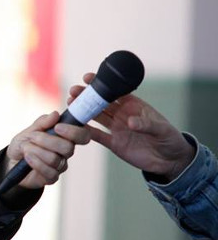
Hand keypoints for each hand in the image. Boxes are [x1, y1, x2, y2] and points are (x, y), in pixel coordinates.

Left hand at [4, 111, 90, 189]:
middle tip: (32, 137)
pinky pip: (49, 172)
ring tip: (26, 148)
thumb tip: (55, 114)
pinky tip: (27, 158)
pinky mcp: (52, 178)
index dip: (74, 131)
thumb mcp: (30, 130)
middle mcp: (66, 152)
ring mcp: (60, 166)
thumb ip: (42, 122)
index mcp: (65, 137)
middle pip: (68, 148)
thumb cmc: (24, 143)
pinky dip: (35, 162)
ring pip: (55, 159)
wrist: (11, 161)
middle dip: (47, 140)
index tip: (57, 127)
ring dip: (36, 151)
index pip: (83, 135)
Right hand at [68, 73, 194, 180]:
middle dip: (86, 95)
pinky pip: (97, 136)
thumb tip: (130, 122)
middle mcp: (122, 114)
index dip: (101, 84)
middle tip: (74, 91)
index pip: (115, 91)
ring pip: (96, 116)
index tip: (89, 78)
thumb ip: (146, 124)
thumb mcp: (161, 129)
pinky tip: (75, 126)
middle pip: (101, 102)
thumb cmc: (169, 139)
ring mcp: (116, 128)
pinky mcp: (113, 143)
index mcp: (133, 105)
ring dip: (83, 110)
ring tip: (71, 104)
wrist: (170, 161)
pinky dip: (86, 131)